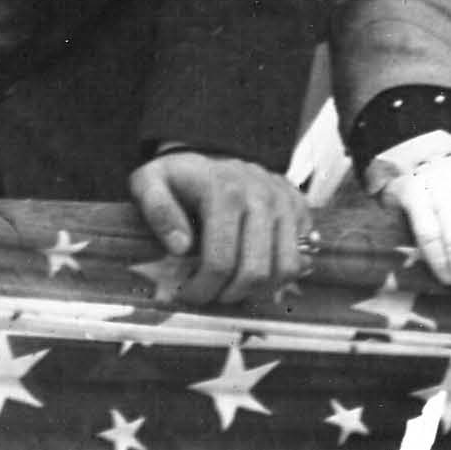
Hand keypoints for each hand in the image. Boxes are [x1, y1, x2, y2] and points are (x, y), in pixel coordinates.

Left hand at [129, 152, 312, 307]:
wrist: (214, 154)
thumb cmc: (180, 178)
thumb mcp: (150, 182)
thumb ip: (157, 210)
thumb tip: (180, 247)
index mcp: (226, 192)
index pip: (221, 261)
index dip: (203, 289)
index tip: (187, 295)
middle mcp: (264, 195)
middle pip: (256, 271)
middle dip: (230, 295)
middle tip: (211, 296)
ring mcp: (285, 201)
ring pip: (286, 267)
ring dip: (259, 290)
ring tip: (234, 288)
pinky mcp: (300, 207)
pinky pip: (300, 255)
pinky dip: (279, 273)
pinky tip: (254, 269)